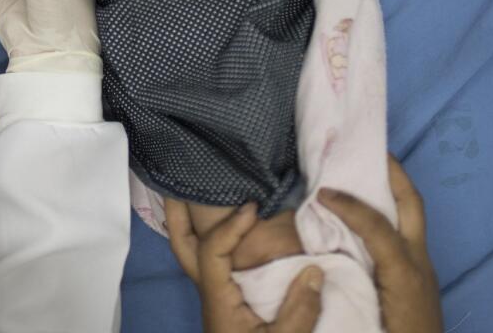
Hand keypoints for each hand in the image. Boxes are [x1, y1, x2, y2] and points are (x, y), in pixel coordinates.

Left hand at [166, 200, 323, 331]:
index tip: (252, 208)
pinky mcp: (226, 303)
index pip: (210, 252)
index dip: (229, 227)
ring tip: (196, 194)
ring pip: (193, 254)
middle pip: (182, 247)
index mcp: (218, 299)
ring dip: (191, 225)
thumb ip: (299, 310)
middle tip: (178, 182)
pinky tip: (230, 231)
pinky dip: (214, 241)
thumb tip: (315, 270)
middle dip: (177, 215)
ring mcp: (215, 297)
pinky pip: (213, 263)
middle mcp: (209, 293)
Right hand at [318, 156, 442, 332]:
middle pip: (412, 206)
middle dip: (394, 174)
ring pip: (412, 219)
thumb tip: (313, 255)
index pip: (379, 225)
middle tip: (367, 151)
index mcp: (405, 270)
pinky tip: (363, 219)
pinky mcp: (416, 278)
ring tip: (361, 175)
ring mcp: (420, 269)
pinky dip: (388, 217)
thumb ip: (348, 277)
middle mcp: (417, 263)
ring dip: (392, 192)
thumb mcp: (372, 308)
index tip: (321, 192)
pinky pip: (406, 236)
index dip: (349, 205)